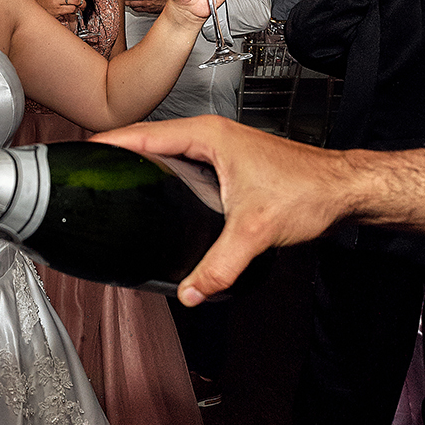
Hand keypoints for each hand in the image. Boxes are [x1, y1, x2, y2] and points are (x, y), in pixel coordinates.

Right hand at [92, 116, 353, 306]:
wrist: (344, 189)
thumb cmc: (310, 190)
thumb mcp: (255, 231)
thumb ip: (219, 264)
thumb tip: (191, 291)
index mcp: (207, 136)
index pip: (141, 134)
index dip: (107, 144)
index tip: (80, 153)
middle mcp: (209, 135)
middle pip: (146, 139)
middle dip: (114, 153)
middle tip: (86, 171)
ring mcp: (217, 146)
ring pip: (164, 150)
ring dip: (137, 161)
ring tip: (110, 179)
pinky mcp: (225, 161)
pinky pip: (180, 161)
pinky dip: (160, 171)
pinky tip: (153, 192)